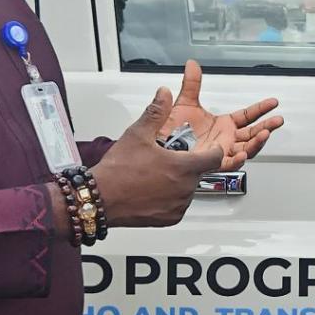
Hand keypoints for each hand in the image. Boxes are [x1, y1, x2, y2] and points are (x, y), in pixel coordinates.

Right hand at [91, 89, 224, 227]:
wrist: (100, 200)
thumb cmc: (118, 172)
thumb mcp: (138, 134)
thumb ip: (156, 112)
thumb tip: (164, 95)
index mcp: (183, 167)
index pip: (215, 158)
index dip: (213, 151)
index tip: (210, 148)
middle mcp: (185, 189)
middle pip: (198, 173)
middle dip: (187, 165)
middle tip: (167, 160)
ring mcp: (177, 206)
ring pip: (188, 190)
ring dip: (178, 182)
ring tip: (156, 175)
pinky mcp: (169, 219)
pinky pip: (177, 206)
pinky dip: (170, 198)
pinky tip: (153, 190)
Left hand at [168, 60, 283, 170]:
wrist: (159, 146)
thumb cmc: (171, 130)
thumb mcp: (185, 103)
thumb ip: (191, 84)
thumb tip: (192, 65)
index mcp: (223, 125)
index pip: (247, 116)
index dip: (261, 109)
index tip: (273, 103)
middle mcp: (225, 139)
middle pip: (252, 134)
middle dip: (267, 127)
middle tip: (277, 120)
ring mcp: (220, 152)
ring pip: (246, 149)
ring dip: (257, 142)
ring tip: (265, 134)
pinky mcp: (211, 163)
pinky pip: (228, 164)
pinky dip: (237, 160)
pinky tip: (242, 153)